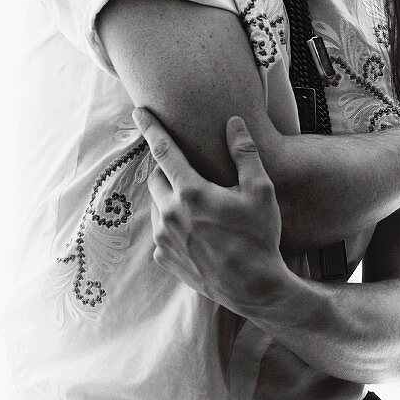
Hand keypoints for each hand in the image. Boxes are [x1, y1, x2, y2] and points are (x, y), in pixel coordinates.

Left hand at [135, 109, 290, 314]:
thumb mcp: (261, 191)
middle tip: (194, 178)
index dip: (151, 127)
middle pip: (157, 178)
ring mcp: (164, 238)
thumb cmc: (261, 238)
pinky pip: (161, 232)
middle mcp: (171, 213)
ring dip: (172, 200)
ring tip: (202, 210)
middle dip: (169, 172)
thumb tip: (233, 122)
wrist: (254, 289)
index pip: (163, 150)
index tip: (138, 111)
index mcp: (192, 192)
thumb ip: (245, 153)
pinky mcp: (163, 257)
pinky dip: (174, 226)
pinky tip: (199, 234)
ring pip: (158, 205)